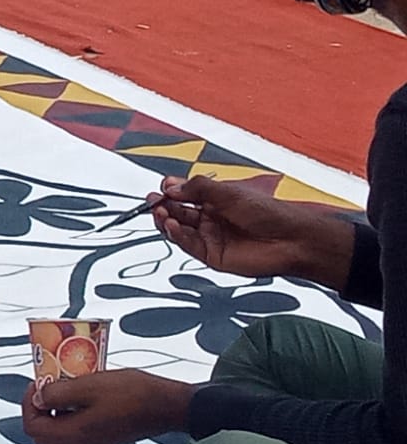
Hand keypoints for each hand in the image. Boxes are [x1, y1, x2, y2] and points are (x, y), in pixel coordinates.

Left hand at [21, 370, 195, 443]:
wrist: (167, 406)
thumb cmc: (132, 394)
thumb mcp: (88, 386)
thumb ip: (58, 394)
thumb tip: (38, 398)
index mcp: (75, 435)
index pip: (33, 428)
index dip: (29, 405)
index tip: (37, 384)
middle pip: (43, 433)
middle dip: (38, 408)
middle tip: (46, 385)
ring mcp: (93, 443)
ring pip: (58, 431)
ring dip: (55, 409)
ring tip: (64, 385)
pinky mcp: (103, 437)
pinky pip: (75, 428)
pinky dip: (70, 411)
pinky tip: (81, 392)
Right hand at [150, 175, 351, 284]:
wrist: (290, 239)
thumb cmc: (269, 213)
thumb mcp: (229, 192)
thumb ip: (198, 188)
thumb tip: (172, 187)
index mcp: (216, 201)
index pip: (185, 195)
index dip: (172, 191)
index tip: (163, 188)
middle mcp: (211, 219)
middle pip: (178, 212)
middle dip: (164, 206)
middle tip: (154, 200)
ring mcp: (210, 238)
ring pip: (179, 230)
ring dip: (167, 221)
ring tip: (160, 212)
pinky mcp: (211, 256)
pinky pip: (188, 245)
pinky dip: (177, 236)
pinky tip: (173, 226)